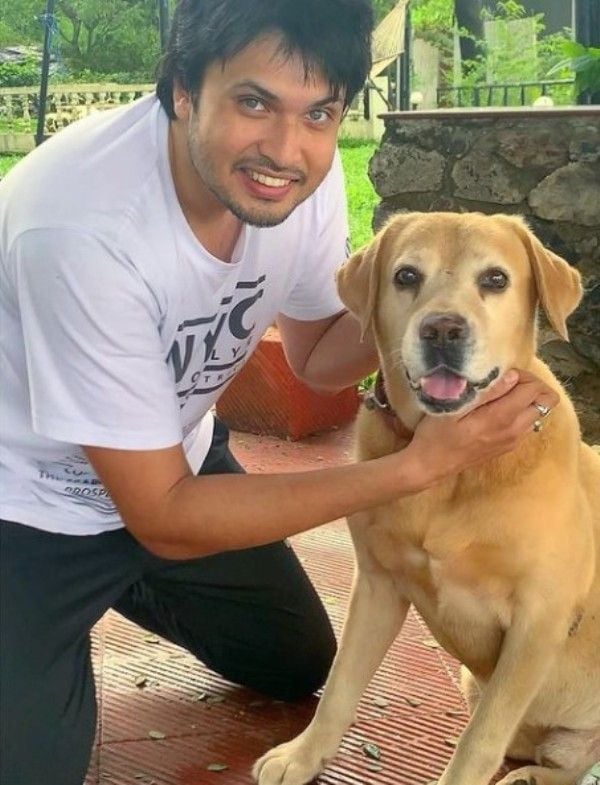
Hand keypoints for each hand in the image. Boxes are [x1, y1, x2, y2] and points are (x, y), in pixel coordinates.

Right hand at [405, 369, 559, 485]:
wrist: (431, 465)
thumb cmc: (436, 433)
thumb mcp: (453, 408)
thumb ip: (486, 392)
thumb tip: (512, 376)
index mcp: (501, 418)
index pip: (535, 390)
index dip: (524, 375)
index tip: (503, 374)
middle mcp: (514, 430)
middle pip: (546, 401)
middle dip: (531, 386)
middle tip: (506, 382)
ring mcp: (514, 440)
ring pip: (539, 412)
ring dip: (527, 399)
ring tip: (501, 396)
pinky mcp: (509, 446)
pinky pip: (528, 423)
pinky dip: (520, 412)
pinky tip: (496, 410)